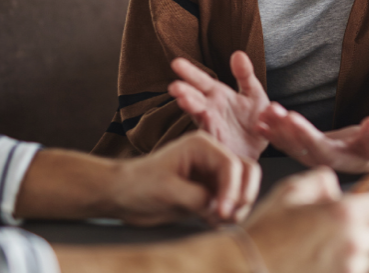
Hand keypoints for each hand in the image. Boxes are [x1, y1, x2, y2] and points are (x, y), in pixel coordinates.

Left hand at [112, 131, 261, 225]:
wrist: (122, 195)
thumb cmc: (138, 185)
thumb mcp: (168, 191)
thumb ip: (198, 198)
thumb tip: (220, 209)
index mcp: (201, 145)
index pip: (232, 165)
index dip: (232, 190)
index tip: (223, 213)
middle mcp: (211, 157)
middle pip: (246, 172)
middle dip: (242, 196)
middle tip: (228, 217)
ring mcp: (212, 174)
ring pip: (242, 188)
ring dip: (237, 207)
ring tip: (218, 221)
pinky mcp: (209, 192)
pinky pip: (231, 202)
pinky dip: (228, 214)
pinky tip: (212, 223)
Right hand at [170, 51, 269, 159]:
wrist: (264, 146)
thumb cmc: (255, 118)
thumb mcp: (254, 93)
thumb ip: (245, 75)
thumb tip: (238, 53)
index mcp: (218, 94)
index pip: (201, 80)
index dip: (189, 72)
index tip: (176, 63)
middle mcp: (211, 109)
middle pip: (194, 97)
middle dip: (184, 92)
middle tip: (174, 86)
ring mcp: (213, 125)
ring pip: (199, 115)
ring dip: (191, 108)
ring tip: (182, 100)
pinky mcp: (219, 142)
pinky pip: (212, 134)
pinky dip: (207, 127)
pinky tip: (204, 118)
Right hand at [244, 168, 368, 272]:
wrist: (245, 270)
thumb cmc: (265, 234)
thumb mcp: (290, 191)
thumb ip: (321, 181)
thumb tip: (335, 188)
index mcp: (344, 214)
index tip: (366, 208)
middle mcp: (352, 244)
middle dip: (358, 230)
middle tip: (328, 230)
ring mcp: (348, 271)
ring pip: (361, 258)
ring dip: (346, 253)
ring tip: (314, 251)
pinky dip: (336, 270)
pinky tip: (311, 265)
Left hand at [256, 102, 368, 172]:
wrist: (364, 157)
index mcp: (335, 159)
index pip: (316, 146)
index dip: (304, 132)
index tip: (292, 117)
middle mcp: (317, 160)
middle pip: (297, 144)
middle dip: (283, 127)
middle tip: (272, 111)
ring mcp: (307, 156)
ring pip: (288, 143)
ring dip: (275, 127)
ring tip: (264, 112)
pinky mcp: (302, 150)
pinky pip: (284, 142)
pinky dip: (272, 133)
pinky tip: (260, 123)